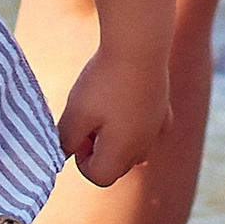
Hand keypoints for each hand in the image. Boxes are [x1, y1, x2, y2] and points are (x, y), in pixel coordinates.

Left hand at [57, 45, 169, 188]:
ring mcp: (157, 130)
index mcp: (122, 152)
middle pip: (117, 166)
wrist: (138, 46)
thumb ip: (65, 140)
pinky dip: (132, 122)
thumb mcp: (75, 113)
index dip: (80, 159)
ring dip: (115, 138)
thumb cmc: (103, 82)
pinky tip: (123, 98)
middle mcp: (144, 147)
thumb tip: (61, 155)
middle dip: (98, 150)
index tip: (77, 133)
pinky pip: (146, 129)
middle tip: (87, 119)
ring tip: (103, 108)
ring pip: (133, 149)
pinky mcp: (163, 111)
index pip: (98, 176)